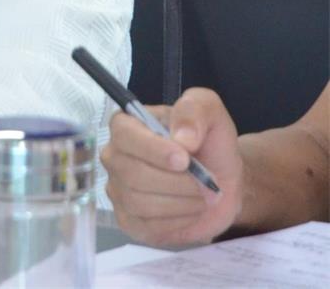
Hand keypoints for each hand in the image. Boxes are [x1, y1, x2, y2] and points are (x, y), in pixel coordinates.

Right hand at [102, 88, 244, 246]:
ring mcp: (119, 191)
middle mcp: (115, 156)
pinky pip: (147, 228)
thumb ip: (194, 110)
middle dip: (176, 182)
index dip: (153, 150)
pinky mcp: (130, 222)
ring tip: (203, 196)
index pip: (124, 136)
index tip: (185, 159)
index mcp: (126, 123)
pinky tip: (191, 210)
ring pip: (140, 203)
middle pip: (132, 175)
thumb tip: (181, 138)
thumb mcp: (209, 110)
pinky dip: (177, 222)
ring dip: (181, 203)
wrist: (223, 180)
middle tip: (206, 182)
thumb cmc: (210, 141)